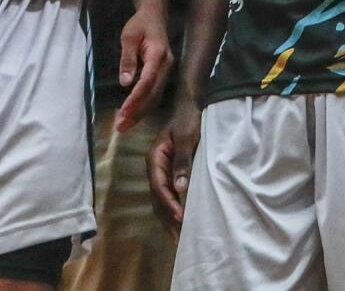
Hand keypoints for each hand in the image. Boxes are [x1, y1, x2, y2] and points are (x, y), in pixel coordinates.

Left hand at [115, 7, 173, 131]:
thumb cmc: (140, 23)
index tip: (123, 111)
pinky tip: (133, 114)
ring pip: (155, 96)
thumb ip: (127, 59)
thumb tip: (125, 83)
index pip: (147, 81)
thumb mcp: (129, 36)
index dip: (135, 98)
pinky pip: (155, 93)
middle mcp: (167, 66)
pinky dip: (144, 105)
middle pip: (153, 94)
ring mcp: (167, 71)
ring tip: (124, 125)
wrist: (155, 13)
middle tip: (120, 126)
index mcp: (158, 55)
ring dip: (140, 112)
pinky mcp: (164, 74)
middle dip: (137, 112)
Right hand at [150, 98, 201, 235]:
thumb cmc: (188, 119)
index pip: (159, 186)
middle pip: (157, 198)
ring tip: (179, 238)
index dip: (169, 204)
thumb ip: (182, 161)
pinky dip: (172, 210)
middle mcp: (153, 168)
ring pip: (160, 200)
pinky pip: (167, 196)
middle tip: (180, 238)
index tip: (181, 217)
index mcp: (154, 158)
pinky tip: (180, 223)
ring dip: (169, 218)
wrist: (190, 106)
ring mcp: (159, 172)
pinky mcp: (168, 174)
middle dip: (168, 218)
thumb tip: (179, 188)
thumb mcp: (187, 138)